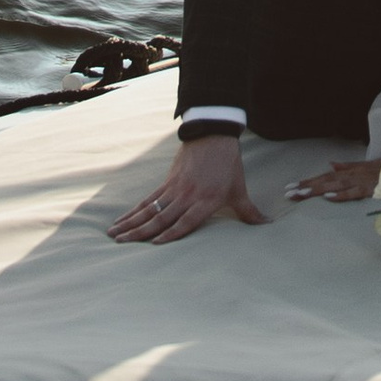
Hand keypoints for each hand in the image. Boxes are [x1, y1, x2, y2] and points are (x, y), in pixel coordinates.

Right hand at [108, 134, 268, 242]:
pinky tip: (122, 220)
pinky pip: (148, 199)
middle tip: (121, 245)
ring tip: (113, 235)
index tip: (153, 245)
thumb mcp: (239, 190)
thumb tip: (267, 226)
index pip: (184, 222)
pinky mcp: (167, 182)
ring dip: (131, 223)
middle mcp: (187, 197)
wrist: (214, 134)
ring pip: (149, 209)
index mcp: (205, 201)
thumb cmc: (228, 165)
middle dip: (140, 233)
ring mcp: (174, 189)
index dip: (170, 234)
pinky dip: (134, 211)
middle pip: (161, 218)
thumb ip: (249, 212)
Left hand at [285, 157, 380, 204]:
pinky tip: (328, 197)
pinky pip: (352, 192)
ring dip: (317, 189)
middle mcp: (349, 175)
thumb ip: (346, 166)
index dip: (307, 181)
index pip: (323, 177)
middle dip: (306, 186)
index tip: (291, 187)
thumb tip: (331, 164)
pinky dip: (340, 194)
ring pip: (333, 186)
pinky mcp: (367, 189)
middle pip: (324, 181)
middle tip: (288, 192)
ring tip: (301, 193)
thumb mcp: (363, 165)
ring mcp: (357, 182)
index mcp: (347, 172)